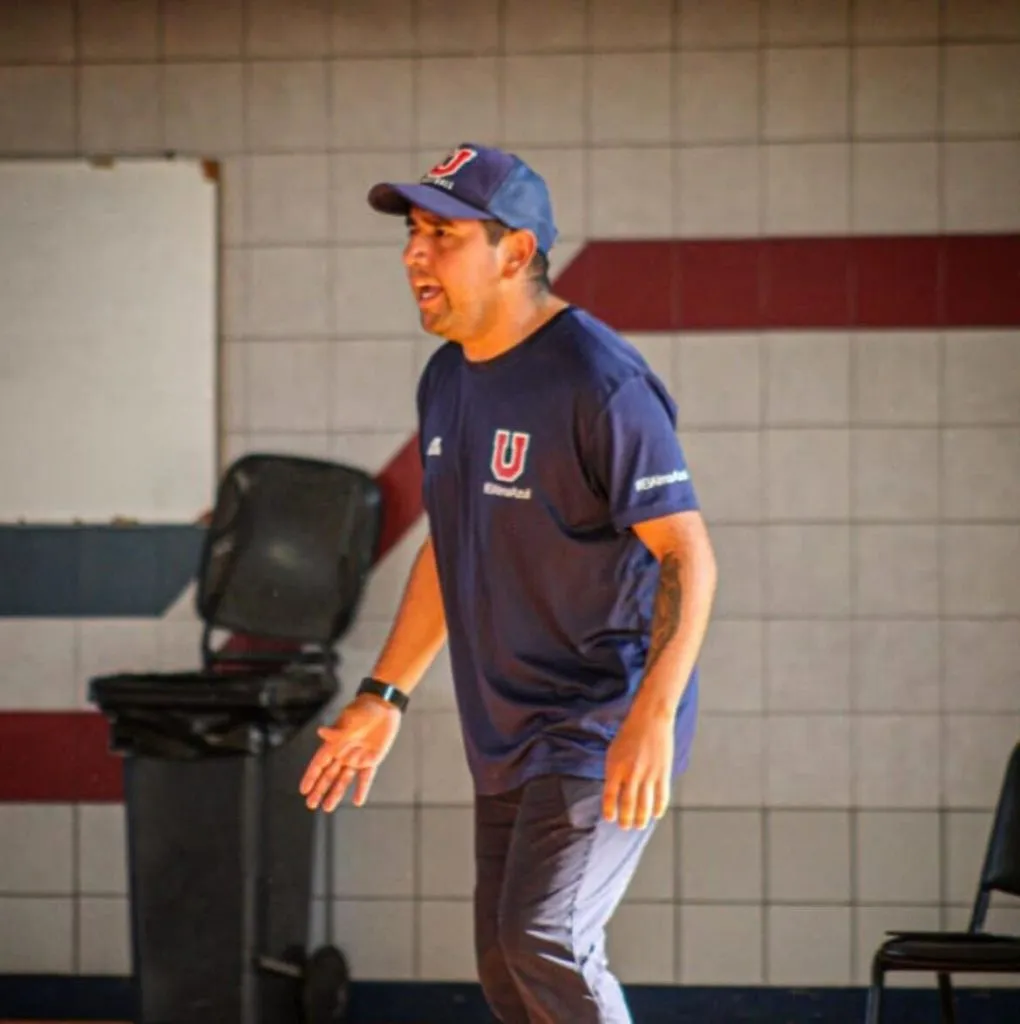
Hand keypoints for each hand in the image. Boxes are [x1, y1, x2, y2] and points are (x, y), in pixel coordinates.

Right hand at [299, 695, 401, 811]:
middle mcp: (343, 753)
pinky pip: (365, 778)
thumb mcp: (351, 718)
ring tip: (327, 808)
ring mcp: (357, 758)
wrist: (383, 706)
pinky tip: (358, 801)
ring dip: (335, 793)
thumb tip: (321, 732)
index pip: (319, 763)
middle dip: (319, 790)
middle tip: (310, 805)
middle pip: (328, 775)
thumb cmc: (364, 709)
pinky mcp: (372, 760)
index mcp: (334, 743)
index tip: (303, 790)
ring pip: (343, 780)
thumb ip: (338, 731)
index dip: (311, 776)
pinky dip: (361, 789)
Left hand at [602, 703, 673, 829]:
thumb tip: (613, 793)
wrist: (650, 719)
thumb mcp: (614, 751)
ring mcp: (649, 774)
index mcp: (616, 767)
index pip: (609, 795)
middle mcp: (632, 773)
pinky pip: (661, 796)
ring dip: (642, 818)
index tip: (609, 818)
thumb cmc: (629, 734)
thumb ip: (613, 772)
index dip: (609, 810)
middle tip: (625, 827)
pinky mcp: (663, 772)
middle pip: (627, 803)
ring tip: (639, 826)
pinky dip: (659, 808)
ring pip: (645, 804)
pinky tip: (656, 814)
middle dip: (626, 819)